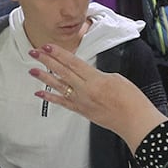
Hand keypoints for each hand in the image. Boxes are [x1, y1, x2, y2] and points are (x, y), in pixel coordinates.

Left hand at [29, 44, 164, 149]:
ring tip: (32, 70)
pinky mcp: (82, 111)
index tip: (48, 46)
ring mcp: (82, 102)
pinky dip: (50, 98)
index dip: (59, 53)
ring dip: (44, 78)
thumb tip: (88, 75)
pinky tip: (40, 93)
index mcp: (95, 79)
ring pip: (59, 87)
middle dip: (47, 61)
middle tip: (34, 52)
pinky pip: (63, 103)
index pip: (73, 62)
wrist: (134, 121)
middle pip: (62, 72)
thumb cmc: (131, 100)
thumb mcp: (116, 78)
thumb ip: (99, 75)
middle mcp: (85, 90)